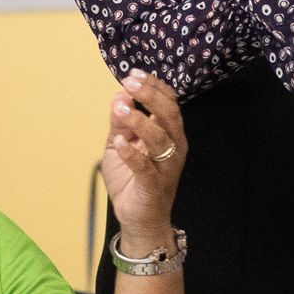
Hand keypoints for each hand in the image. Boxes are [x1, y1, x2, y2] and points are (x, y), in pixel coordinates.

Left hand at [102, 70, 186, 245]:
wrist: (138, 218)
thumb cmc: (131, 179)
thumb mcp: (120, 144)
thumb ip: (121, 122)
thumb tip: (119, 95)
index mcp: (169, 133)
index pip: (169, 102)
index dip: (153, 86)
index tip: (132, 74)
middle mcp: (174, 146)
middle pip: (169, 114)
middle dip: (150, 95)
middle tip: (130, 83)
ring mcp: (166, 166)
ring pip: (161, 138)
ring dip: (140, 121)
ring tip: (121, 110)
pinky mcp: (155, 185)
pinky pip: (145, 166)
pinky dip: (132, 153)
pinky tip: (119, 142)